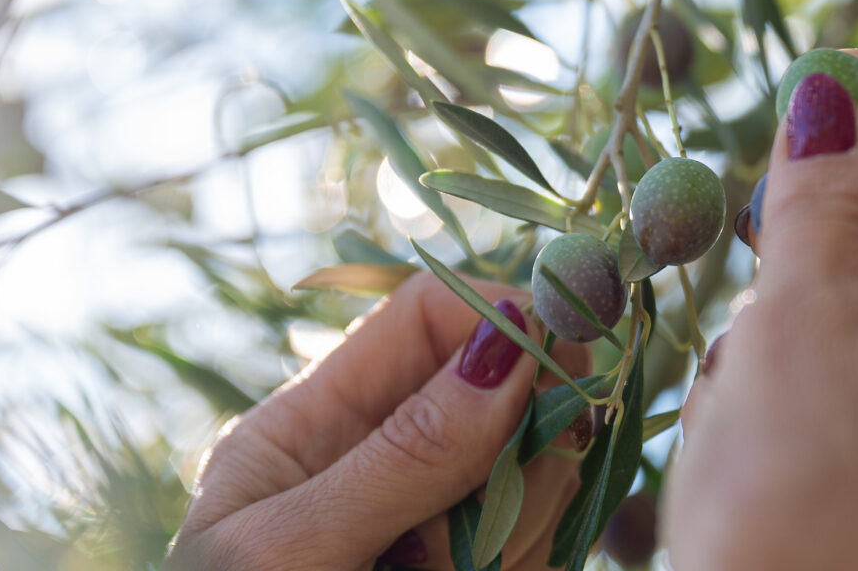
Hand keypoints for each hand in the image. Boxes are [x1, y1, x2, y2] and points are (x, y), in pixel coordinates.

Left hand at [168, 275, 591, 569]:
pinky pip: (549, 541)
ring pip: (543, 471)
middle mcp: (385, 468)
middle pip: (508, 392)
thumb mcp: (290, 554)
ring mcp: (444, 528)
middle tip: (491, 510)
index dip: (503, 313)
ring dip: (525, 517)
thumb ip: (401, 458)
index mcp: (311, 429)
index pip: (425, 317)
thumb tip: (510, 349)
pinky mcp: (486, 570)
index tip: (567, 346)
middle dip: (524, 438)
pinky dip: (531, 557)